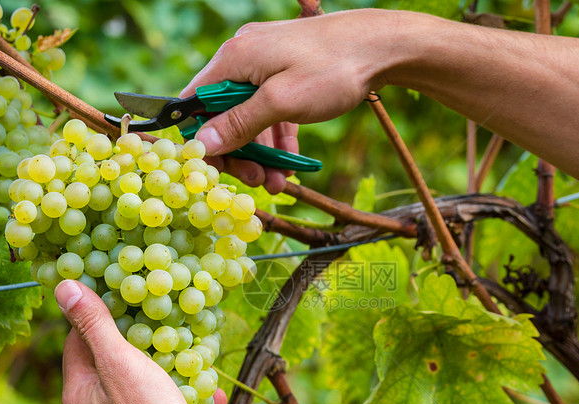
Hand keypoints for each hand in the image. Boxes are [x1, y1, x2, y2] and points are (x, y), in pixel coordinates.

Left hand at [56, 280, 223, 403]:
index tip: (122, 307)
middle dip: (134, 356)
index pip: (77, 345)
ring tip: (188, 375)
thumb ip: (94, 324)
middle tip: (160, 340)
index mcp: (76, 397)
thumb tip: (62, 287)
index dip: (98, 322)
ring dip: (159, 388)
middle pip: (106, 377)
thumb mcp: (120, 360)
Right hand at [180, 9, 391, 191]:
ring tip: (278, 182)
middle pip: (223, 114)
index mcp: (234, 58)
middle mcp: (244, 58)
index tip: (219, 169)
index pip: (196, 102)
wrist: (381, 46)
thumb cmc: (332, 69)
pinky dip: (277, 138)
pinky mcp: (287, 74)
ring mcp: (266, 65)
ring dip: (260, 152)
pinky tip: (289, 164)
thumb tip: (202, 144)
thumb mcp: (282, 102)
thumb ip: (240, 123)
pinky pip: (271, 111)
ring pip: (250, 117)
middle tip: (257, 180)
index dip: (202, 138)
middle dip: (238, 152)